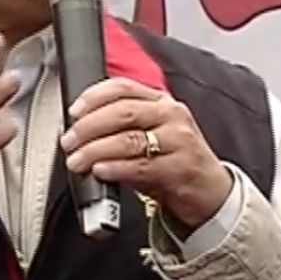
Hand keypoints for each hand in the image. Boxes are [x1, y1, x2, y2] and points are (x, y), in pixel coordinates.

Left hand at [60, 77, 232, 230]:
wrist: (212, 192)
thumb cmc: (174, 162)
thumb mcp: (152, 135)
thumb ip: (122, 128)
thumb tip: (79, 132)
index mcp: (161, 102)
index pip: (123, 87)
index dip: (94, 97)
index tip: (73, 112)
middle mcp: (172, 116)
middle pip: (123, 112)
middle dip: (89, 127)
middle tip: (69, 142)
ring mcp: (178, 141)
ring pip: (128, 139)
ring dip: (95, 150)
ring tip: (77, 161)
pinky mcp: (180, 168)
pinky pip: (140, 166)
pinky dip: (115, 168)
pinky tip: (100, 171)